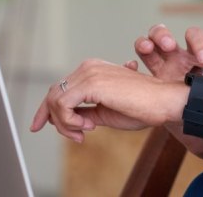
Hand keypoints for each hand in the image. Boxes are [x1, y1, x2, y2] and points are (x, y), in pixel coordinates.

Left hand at [30, 59, 186, 142]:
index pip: (60, 87)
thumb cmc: (141, 107)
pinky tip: (87, 127)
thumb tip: (69, 119)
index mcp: (92, 69)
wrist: (163, 101)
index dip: (46, 109)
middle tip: (75, 137)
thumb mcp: (105, 112)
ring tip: (84, 132)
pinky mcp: (91, 83)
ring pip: (55, 100)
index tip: (38, 126)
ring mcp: (89, 72)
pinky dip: (69, 121)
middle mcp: (88, 66)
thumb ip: (85, 112)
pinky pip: (63, 105)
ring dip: (65, 123)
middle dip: (53, 119)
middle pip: (53, 93)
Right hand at [133, 25, 202, 87]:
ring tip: (146, 49)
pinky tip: (132, 69)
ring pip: (146, 48)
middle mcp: (177, 58)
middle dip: (163, 35)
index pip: (193, 35)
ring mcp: (162, 71)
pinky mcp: (151, 87)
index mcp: (197, 53)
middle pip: (162, 34)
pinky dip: (130, 66)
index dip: (197, 42)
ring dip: (144, 43)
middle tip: (169, 46)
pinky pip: (135, 73)